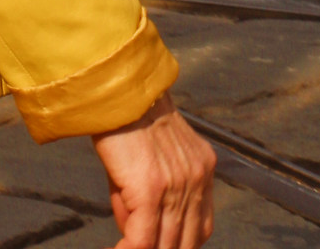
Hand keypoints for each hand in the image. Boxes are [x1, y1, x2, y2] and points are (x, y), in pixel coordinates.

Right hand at [91, 94, 215, 248]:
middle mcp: (197, 180)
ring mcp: (176, 187)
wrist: (117, 87)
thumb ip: (151, 193)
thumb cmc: (126, 113)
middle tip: (138, 245)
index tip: (158, 245)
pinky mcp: (151, 189)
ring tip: (126, 247)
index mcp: (202, 168)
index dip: (179, 244)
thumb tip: (133, 230)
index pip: (200, 228)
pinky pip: (142, 240)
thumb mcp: (151, 153)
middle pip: (185, 242)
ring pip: (165, 245)